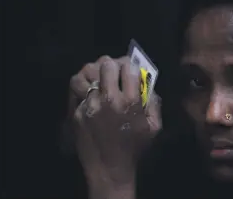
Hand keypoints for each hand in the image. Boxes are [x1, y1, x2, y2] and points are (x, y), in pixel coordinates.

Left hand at [68, 55, 161, 192]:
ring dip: (95, 75)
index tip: (129, 72)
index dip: (129, 66)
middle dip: (112, 66)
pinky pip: (78, 91)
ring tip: (99, 81)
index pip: (127, 67)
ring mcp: (91, 105)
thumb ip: (155, 103)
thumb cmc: (134, 148)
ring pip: (87, 73)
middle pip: (106, 65)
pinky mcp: (77, 112)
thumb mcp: (154, 127)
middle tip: (113, 74)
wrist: (109, 168)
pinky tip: (90, 96)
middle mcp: (109, 99)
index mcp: (130, 101)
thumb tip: (148, 85)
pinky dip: (84, 89)